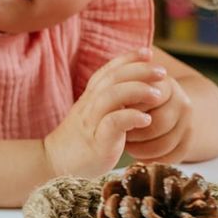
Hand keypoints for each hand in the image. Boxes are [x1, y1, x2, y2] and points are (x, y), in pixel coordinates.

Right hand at [43, 50, 167, 176]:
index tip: (148, 53)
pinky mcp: (96, 141)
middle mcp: (89, 104)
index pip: (109, 70)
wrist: (55, 163)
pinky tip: (146, 119)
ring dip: (137, 91)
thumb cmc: (82, 140)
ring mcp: (91, 122)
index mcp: (90, 96)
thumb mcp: (94, 115)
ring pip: (111, 96)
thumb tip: (134, 88)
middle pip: (112, 78)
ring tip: (158, 95)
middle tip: (163, 72)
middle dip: (139, 71)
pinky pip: (112, 123)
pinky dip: (130, 117)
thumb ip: (110, 101)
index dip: (128, 58)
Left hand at [124, 72, 193, 161]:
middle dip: (134, 132)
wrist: (160, 109)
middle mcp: (182, 102)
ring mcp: (187, 123)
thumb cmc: (132, 98)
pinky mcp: (188, 143)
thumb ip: (119, 87)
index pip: (150, 98)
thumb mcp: (126, 86)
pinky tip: (138, 154)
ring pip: (165, 144)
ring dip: (140, 149)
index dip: (129, 110)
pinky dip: (151, 159)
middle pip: (159, 123)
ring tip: (126, 145)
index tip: (115, 113)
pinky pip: (171, 157)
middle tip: (119, 133)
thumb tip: (108, 97)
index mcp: (165, 84)